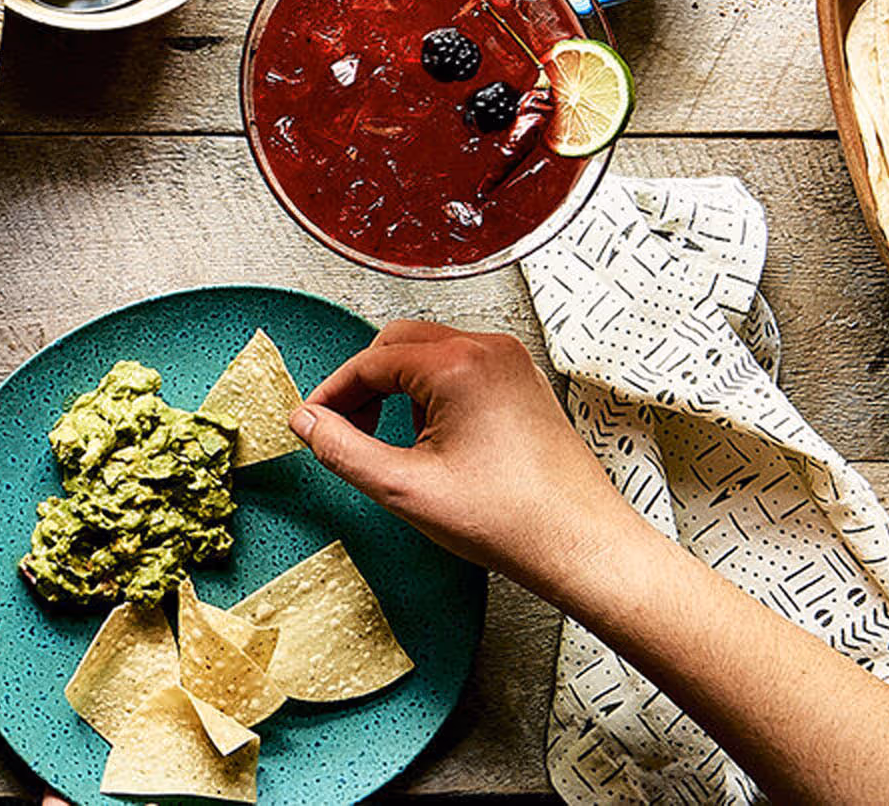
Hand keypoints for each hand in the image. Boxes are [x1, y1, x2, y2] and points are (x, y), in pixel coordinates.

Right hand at [285, 320, 644, 596]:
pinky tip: (433, 438)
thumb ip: (341, 450)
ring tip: (390, 440)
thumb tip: (307, 423)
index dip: (332, 393)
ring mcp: (512, 363)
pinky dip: (433, 391)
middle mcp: (488, 349)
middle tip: (345, 429)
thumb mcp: (404, 489)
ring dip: (398, 387)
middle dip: (364, 385)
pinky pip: (462, 367)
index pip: (370, 361)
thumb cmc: (510, 520)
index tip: (314, 422)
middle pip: (399, 344)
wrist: (581, 544)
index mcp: (458, 365)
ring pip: (430, 353)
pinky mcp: (525, 383)